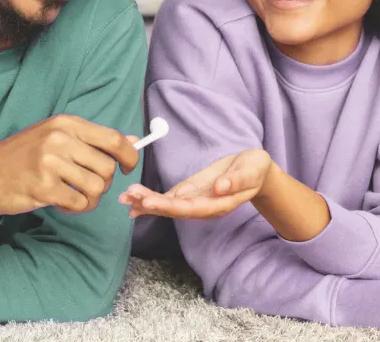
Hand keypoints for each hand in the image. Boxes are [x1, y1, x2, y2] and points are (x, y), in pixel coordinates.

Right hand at [0, 114, 139, 216]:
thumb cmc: (21, 157)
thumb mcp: (55, 137)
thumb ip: (92, 139)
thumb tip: (132, 141)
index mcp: (65, 123)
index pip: (113, 139)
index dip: (129, 156)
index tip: (127, 167)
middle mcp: (60, 139)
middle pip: (107, 167)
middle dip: (103, 183)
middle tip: (86, 186)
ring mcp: (51, 163)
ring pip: (96, 187)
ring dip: (90, 198)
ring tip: (74, 196)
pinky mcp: (45, 187)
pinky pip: (79, 203)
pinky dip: (76, 209)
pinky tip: (62, 203)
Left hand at [118, 148, 272, 218]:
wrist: (255, 170)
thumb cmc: (254, 170)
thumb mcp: (251, 171)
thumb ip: (237, 180)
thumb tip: (220, 188)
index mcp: (218, 204)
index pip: (190, 208)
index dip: (169, 206)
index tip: (150, 202)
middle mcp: (203, 207)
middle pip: (174, 209)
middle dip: (150, 204)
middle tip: (129, 198)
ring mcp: (194, 201)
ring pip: (167, 205)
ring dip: (145, 203)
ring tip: (124, 199)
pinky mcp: (189, 192)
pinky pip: (168, 198)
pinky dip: (150, 199)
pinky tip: (133, 200)